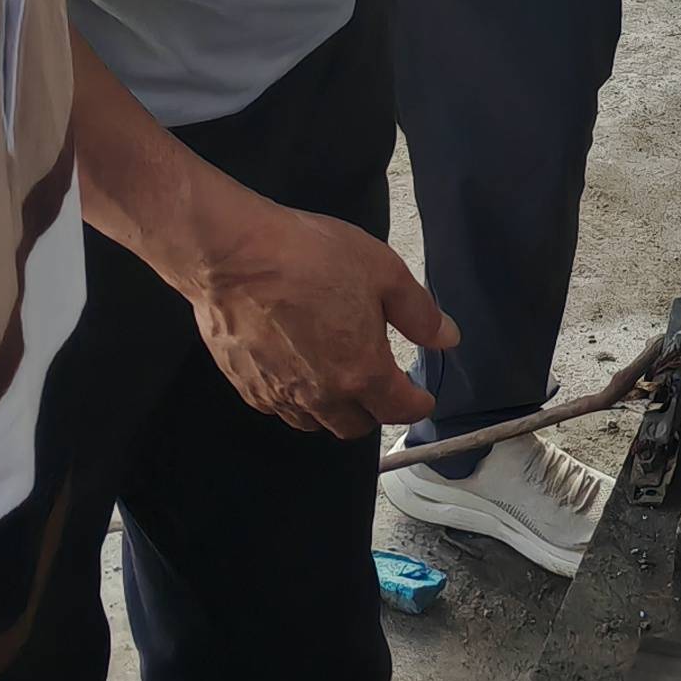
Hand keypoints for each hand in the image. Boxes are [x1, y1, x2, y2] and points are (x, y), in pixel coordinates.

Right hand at [174, 196, 456, 439]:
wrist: (232, 255)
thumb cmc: (308, 257)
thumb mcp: (383, 272)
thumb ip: (419, 313)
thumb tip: (447, 338)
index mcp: (362, 371)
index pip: (399, 409)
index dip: (417, 404)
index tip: (422, 398)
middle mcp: (321, 394)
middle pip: (356, 426)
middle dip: (375, 411)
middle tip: (380, 385)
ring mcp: (279, 395)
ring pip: (316, 423)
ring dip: (334, 411)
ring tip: (338, 381)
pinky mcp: (246, 386)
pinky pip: (280, 409)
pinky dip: (296, 400)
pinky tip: (298, 372)